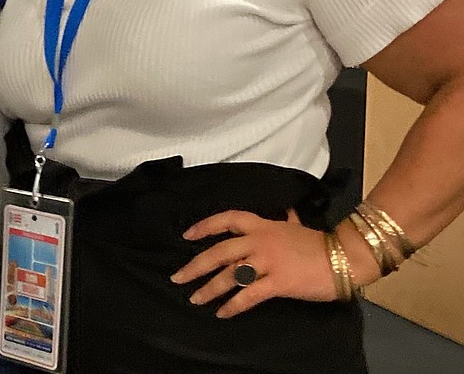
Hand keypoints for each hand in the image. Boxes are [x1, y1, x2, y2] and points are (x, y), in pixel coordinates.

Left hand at [170, 209, 335, 317]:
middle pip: (219, 251)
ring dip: (210, 289)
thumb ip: (288, 219)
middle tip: (178, 277)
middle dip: (196, 265)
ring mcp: (267, 261)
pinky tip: (222, 313)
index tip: (187, 234)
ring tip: (195, 298)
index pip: (227, 220)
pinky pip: (249, 295)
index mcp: (262, 225)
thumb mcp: (299, 225)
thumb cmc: (320, 243)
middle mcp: (259, 241)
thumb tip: (288, 211)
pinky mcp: (278, 283)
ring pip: (230, 275)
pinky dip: (234, 305)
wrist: (344, 257)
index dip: (204, 226)